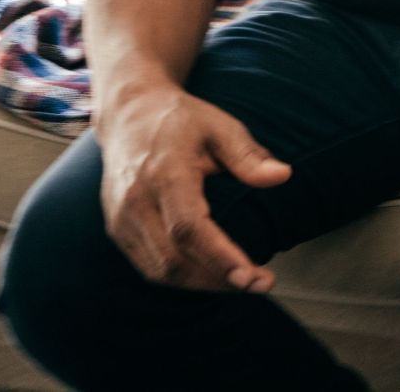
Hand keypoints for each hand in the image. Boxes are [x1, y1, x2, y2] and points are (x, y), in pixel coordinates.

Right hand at [95, 83, 290, 291]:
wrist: (129, 114)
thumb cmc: (180, 120)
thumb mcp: (220, 126)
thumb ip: (249, 156)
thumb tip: (282, 177)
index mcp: (164, 174)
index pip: (189, 228)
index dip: (220, 258)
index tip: (251, 277)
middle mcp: (136, 201)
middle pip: (172, 259)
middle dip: (217, 280)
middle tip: (260, 285)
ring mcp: (121, 218)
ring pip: (159, 270)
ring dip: (201, 284)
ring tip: (241, 283)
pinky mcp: (117, 229)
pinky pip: (147, 265)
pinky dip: (180, 277)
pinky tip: (209, 275)